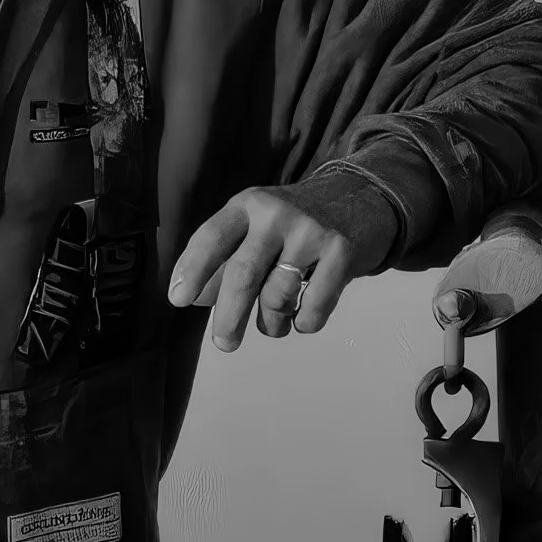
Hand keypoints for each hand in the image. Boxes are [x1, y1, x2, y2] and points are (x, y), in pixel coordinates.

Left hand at [168, 176, 400, 350]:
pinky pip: (313, 308)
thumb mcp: (258, 227)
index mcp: (248, 205)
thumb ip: (227, 259)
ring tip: (275, 322)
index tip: (178, 301)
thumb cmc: (296, 224)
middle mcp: (277, 214)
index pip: (212, 238)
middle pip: (243, 275)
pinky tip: (304, 316)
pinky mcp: (342, 252)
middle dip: (228, 317)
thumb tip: (198, 299)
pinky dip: (305, 323)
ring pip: (278, 297)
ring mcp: (311, 232)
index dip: (192, 270)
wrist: (364, 198)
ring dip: (272, 322)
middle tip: (224, 343)